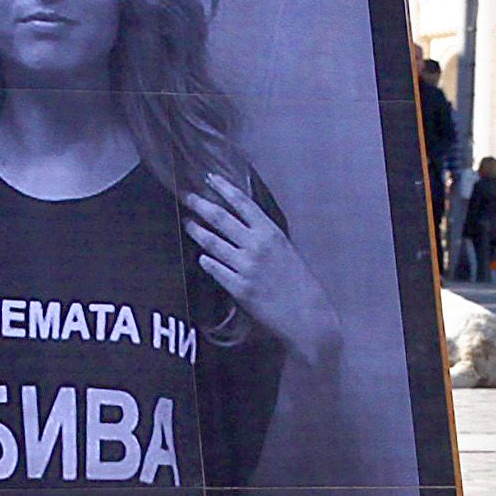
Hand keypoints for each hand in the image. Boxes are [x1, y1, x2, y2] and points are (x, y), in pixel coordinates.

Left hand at [186, 179, 342, 369]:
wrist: (307, 316)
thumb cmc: (300, 284)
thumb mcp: (286, 251)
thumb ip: (264, 238)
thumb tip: (241, 226)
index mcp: (271, 233)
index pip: (243, 203)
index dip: (224, 188)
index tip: (209, 178)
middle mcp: (257, 246)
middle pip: (221, 219)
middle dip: (201, 205)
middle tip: (188, 197)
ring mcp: (246, 267)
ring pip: (212, 243)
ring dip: (197, 231)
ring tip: (188, 223)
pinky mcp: (238, 288)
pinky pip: (214, 269)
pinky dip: (205, 261)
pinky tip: (201, 257)